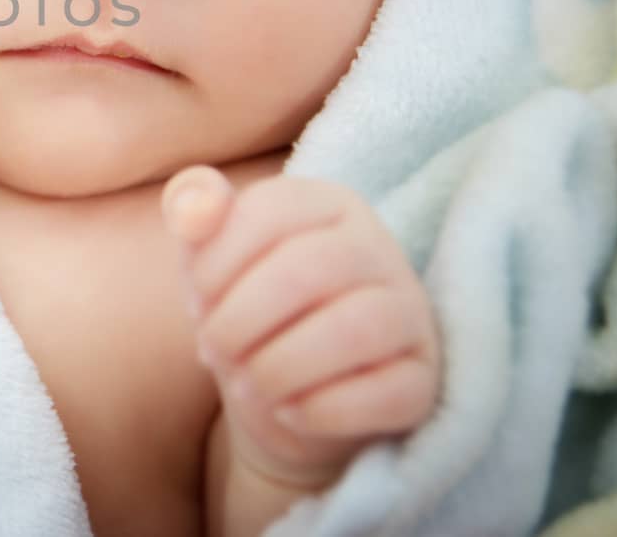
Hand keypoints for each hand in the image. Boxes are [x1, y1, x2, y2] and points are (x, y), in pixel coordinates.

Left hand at [162, 165, 441, 490]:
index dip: (216, 264)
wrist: (282, 398)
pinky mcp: (423, 379)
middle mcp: (378, 248)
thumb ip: (193, 209)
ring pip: (356, 329)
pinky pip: (388, 392)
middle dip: (240, 320)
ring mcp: (411, 313)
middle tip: (214, 350)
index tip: (198, 303)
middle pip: (310, 269)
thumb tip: (196, 204)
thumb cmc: (247, 312)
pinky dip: (321, 410)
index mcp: (327, 204)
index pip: (270, 211)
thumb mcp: (208, 257)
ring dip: (279, 366)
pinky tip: (289, 412)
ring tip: (248, 385)